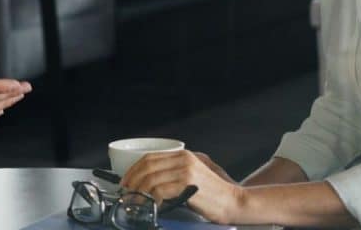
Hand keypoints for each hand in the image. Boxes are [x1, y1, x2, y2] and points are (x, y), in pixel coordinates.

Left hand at [121, 150, 242, 224]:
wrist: (234, 202)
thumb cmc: (213, 194)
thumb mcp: (192, 176)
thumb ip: (173, 173)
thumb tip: (147, 181)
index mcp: (183, 155)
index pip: (149, 157)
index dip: (134, 169)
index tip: (126, 181)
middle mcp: (183, 159)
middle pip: (147, 166)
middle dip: (133, 180)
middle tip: (127, 193)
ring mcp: (185, 170)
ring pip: (151, 178)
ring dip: (140, 192)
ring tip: (136, 201)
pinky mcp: (187, 184)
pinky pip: (160, 190)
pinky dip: (151, 198)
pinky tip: (151, 205)